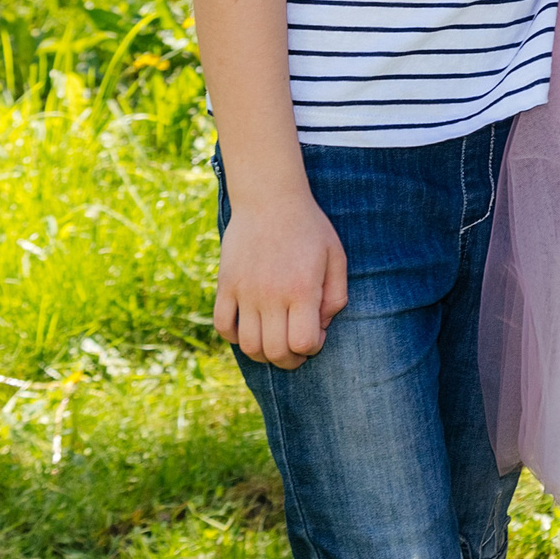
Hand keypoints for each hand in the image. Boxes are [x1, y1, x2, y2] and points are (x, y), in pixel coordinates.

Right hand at [215, 194, 348, 368]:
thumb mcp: (336, 256)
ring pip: (248, 346)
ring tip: (274, 342)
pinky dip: (236, 337)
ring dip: (263, 354)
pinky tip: (250, 328)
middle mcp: (271, 294)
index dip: (311, 348)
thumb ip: (336, 295)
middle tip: (296, 350)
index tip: (315, 335)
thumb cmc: (309, 228)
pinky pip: (223, 327)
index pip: (303, 343)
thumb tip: (321, 327)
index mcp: (302, 288)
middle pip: (275, 351)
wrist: (269, 198)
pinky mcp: (226, 285)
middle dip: (289, 360)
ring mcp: (245, 291)